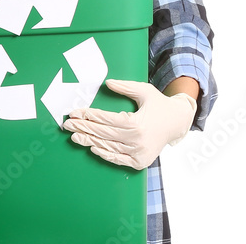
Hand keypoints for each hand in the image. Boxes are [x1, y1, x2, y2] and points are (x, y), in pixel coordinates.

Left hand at [62, 79, 196, 169]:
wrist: (178, 123)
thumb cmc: (159, 105)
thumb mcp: (144, 91)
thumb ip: (125, 86)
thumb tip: (108, 83)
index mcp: (136, 123)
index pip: (105, 120)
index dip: (88, 116)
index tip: (74, 113)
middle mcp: (137, 141)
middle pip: (103, 134)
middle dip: (83, 128)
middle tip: (67, 125)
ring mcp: (139, 153)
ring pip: (108, 146)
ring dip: (89, 141)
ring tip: (74, 136)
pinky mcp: (141, 161)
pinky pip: (119, 159)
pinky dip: (105, 154)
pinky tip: (93, 148)